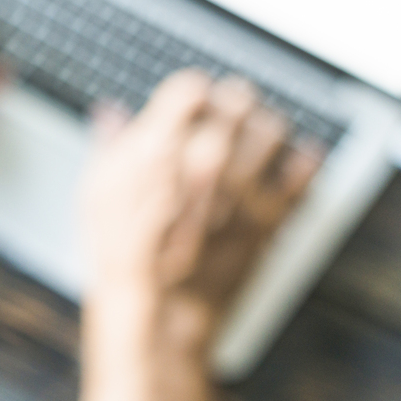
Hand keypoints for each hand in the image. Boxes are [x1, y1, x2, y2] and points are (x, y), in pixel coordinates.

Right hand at [82, 71, 320, 356]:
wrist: (159, 312)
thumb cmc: (123, 259)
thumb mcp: (97, 193)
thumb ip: (110, 145)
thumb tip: (112, 116)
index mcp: (162, 145)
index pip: (192, 88)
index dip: (192, 94)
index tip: (193, 102)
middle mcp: (208, 157)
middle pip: (238, 101)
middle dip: (233, 103)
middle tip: (232, 108)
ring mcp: (243, 186)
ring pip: (273, 130)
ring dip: (266, 128)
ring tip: (262, 133)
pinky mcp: (270, 216)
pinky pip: (303, 173)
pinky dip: (303, 162)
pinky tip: (299, 159)